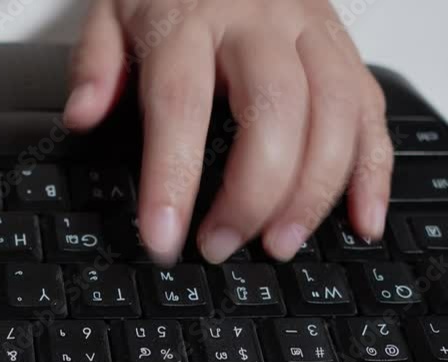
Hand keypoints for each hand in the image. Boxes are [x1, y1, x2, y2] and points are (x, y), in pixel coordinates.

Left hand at [65, 0, 392, 263]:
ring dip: (313, 191)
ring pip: (334, 112)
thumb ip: (96, 62)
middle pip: (273, 111)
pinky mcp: (344, 46)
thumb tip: (82, 115)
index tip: (162, 236)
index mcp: (188, 19)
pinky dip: (373, 170)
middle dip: (253, 193)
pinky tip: (360, 218)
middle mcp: (258, 23)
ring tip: (280, 244)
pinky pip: (371, 108)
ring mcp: (310, 33)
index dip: (173, 178)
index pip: (180, 104)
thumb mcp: (112, 8)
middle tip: (222, 245)